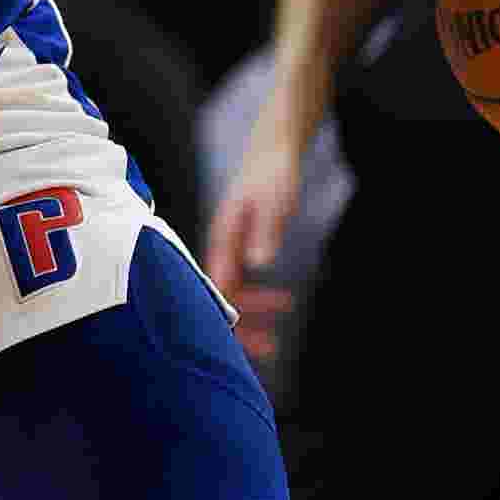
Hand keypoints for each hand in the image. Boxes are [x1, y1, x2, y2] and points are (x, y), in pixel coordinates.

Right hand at [203, 130, 302, 361]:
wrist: (273, 151)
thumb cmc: (271, 174)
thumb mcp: (273, 202)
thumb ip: (264, 232)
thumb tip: (257, 264)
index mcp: (222, 238)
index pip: (219, 288)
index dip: (234, 318)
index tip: (257, 339)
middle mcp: (220, 247)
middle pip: (221, 296)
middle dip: (241, 326)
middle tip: (270, 348)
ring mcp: (228, 247)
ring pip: (231, 292)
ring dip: (251, 314)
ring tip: (277, 336)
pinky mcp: (239, 246)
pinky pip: (240, 281)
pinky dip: (256, 298)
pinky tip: (280, 303)